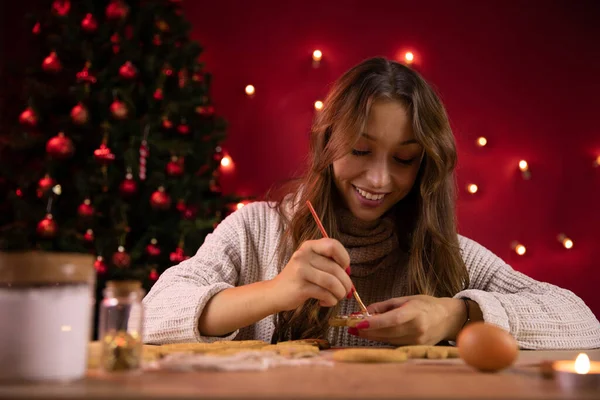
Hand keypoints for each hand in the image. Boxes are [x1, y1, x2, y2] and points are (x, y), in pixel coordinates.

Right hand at [270, 238, 353, 311]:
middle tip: (345, 291)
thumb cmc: (298, 279)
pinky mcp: (301, 287)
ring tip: (337, 297)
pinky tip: (325, 302)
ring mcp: (301, 271)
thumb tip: (349, 273)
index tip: (345, 269)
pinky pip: (325, 294)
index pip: (333, 245)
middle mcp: (303, 255)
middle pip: (335, 268)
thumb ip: (328, 263)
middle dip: (346, 283)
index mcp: (308, 246)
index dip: (344, 258)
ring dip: (340, 293)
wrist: (275, 293)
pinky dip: (330, 300)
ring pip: (332, 282)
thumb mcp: (310, 263)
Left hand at [348, 295, 465, 344]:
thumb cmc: (426, 305)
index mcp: (415, 312)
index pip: (393, 319)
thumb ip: (384, 306)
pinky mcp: (416, 347)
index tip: (358, 324)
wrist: (448, 318)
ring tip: (358, 330)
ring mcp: (417, 340)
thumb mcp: (406, 299)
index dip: (374, 323)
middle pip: (387, 332)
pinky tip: (373, 334)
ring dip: (371, 336)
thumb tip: (364, 312)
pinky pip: (394, 343)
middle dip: (367, 331)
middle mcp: (417, 328)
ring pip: (388, 340)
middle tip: (351, 328)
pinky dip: (382, 339)